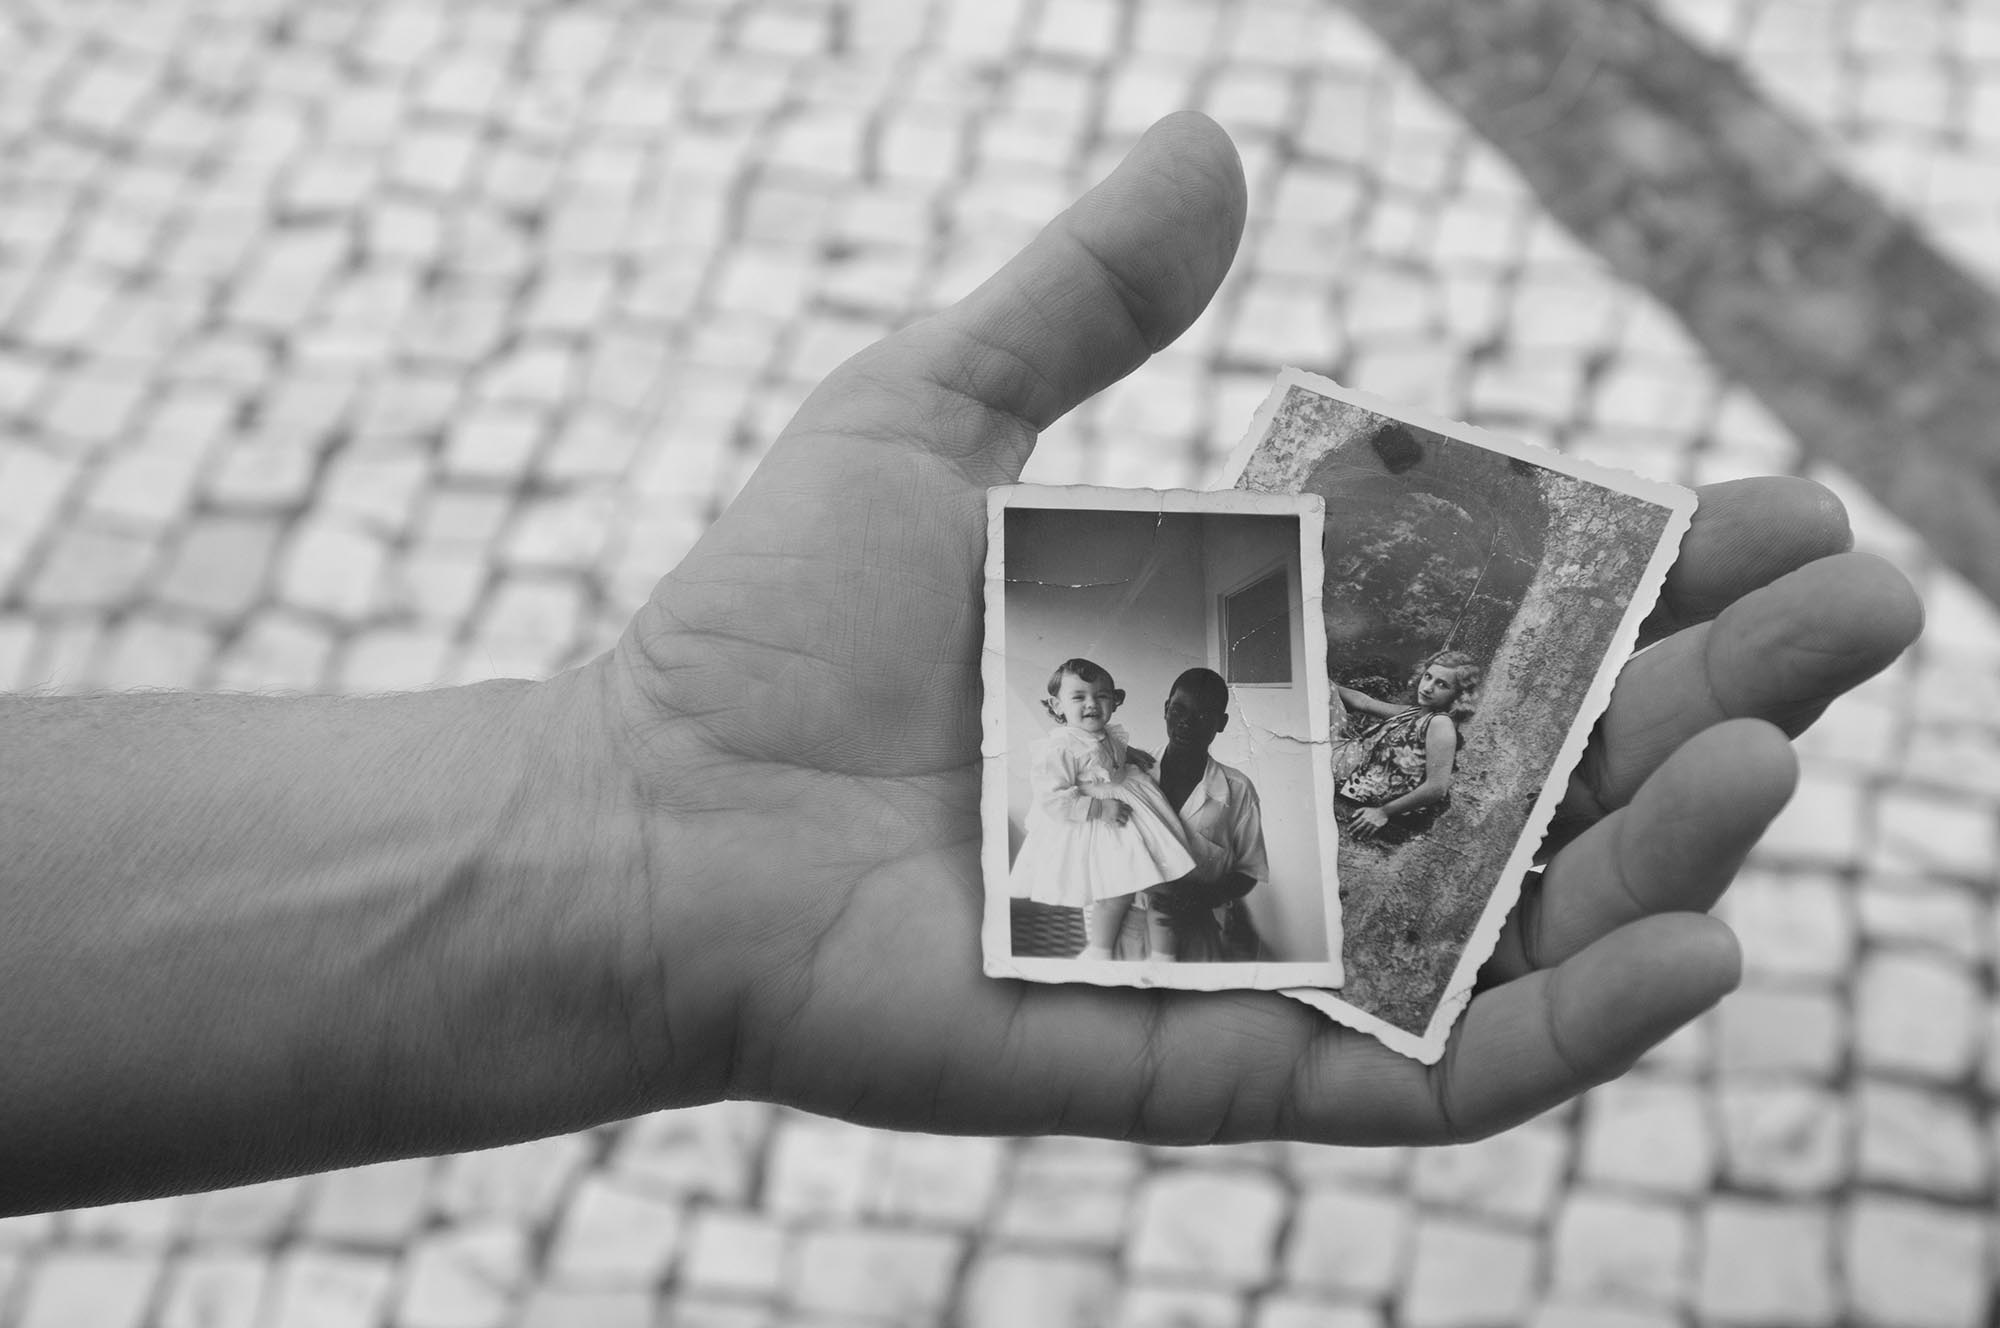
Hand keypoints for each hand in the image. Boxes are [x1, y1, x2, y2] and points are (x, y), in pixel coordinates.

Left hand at [578, 113, 1920, 1142]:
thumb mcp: (937, 419)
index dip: (1636, 569)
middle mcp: (1275, 809)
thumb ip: (1084, 305)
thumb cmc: (771, 629)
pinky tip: (1696, 952)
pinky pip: (1423, 1072)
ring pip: (1514, 921)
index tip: (1768, 503)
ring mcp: (1257, 947)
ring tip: (1783, 748)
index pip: (1488, 623)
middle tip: (1867, 605)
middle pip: (1540, 765)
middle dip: (1711, 688)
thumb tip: (1219, 142)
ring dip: (1670, 848)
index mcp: (1241, 663)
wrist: (644, 820)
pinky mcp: (1210, 1066)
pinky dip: (1562, 1029)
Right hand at [1094, 800, 1130, 827]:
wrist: (1097, 808)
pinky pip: (1120, 824)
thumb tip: (1125, 804)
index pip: (1129, 808)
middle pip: (1128, 814)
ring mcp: (1116, 815)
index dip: (1129, 810)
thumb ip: (1120, 801)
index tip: (1128, 812)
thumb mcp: (1113, 800)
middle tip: (1124, 816)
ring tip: (1122, 820)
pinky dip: (1121, 825)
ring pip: (1125, 819)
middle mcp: (1119, 809)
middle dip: (1127, 815)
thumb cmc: (1105, 803)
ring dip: (1124, 820)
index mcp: (1119, 804)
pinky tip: (1120, 824)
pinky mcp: (1112, 820)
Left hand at [1347, 805, 1392, 840]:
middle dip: (1355, 831)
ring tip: (1358, 838)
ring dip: (1361, 835)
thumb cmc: (1373, 810)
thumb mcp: (1365, 808)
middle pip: (1359, 827)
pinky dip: (1369, 835)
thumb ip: (1358, 812)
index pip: (1355, 822)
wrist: (1383, 811)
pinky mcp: (1377, 826)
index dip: (1351, 826)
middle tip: (1351, 835)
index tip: (1348, 830)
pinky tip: (1367, 838)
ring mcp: (1372, 824)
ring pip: (1365, 831)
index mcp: (1363, 816)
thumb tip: (1352, 817)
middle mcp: (1367, 821)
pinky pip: (1372, 832)